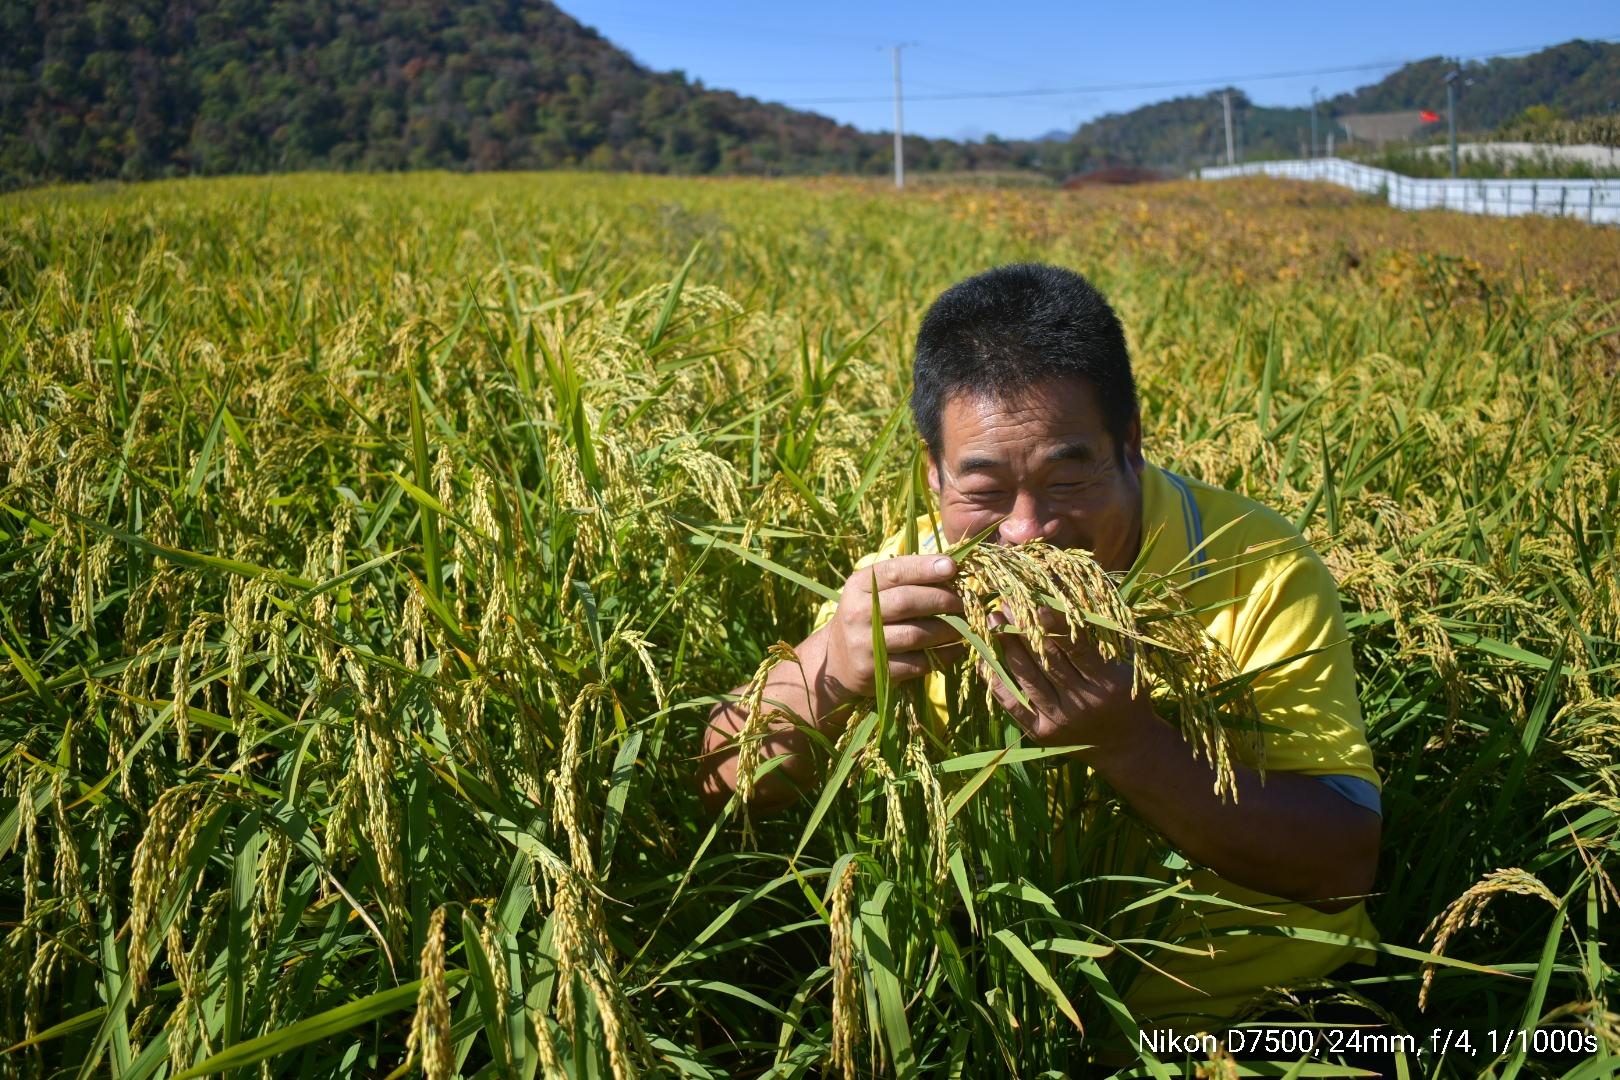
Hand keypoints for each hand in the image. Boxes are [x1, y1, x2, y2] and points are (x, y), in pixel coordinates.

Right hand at [821, 554, 966, 703]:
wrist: (837, 662)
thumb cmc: (868, 617)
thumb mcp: (874, 592)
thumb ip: (905, 579)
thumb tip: (951, 569)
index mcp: (858, 586)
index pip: (895, 572)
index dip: (925, 568)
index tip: (952, 567)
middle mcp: (857, 613)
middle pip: (907, 602)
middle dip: (942, 600)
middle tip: (964, 602)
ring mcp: (864, 644)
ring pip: (916, 635)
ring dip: (947, 630)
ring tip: (963, 626)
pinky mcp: (875, 671)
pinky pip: (917, 663)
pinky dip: (942, 656)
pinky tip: (954, 650)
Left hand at [983, 607, 1150, 755]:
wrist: (1123, 744)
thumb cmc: (1125, 692)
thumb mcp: (1126, 662)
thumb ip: (1104, 633)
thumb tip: (1074, 595)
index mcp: (1108, 683)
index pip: (1078, 650)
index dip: (1056, 626)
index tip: (1036, 604)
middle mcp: (1083, 703)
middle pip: (1048, 661)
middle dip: (1024, 629)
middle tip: (1005, 603)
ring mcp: (1059, 720)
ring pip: (1027, 678)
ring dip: (1007, 648)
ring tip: (993, 621)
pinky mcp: (1041, 733)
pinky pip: (1013, 703)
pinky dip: (996, 680)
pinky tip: (984, 658)